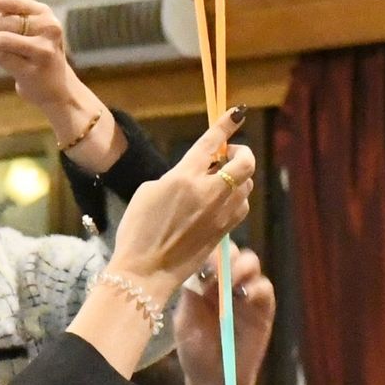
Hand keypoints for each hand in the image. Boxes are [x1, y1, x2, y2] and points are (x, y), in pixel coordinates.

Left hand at [0, 0, 82, 118]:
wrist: (57, 89)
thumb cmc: (36, 57)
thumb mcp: (28, 34)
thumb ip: (5, 26)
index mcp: (44, 14)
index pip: (15, 2)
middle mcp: (48, 29)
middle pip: (6, 22)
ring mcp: (43, 50)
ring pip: (3, 39)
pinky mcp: (34, 70)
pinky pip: (4, 58)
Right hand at [111, 109, 254, 294]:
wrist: (145, 270)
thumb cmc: (138, 230)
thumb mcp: (149, 191)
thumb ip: (177, 176)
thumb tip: (195, 174)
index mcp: (184, 177)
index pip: (212, 142)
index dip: (226, 124)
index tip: (237, 113)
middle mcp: (208, 192)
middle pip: (244, 163)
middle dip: (242, 153)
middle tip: (228, 155)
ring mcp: (219, 213)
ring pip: (246, 185)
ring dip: (239, 177)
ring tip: (221, 180)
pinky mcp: (224, 231)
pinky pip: (242, 207)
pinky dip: (237, 198)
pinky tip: (222, 201)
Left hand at [175, 246, 274, 384]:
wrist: (214, 381)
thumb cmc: (195, 352)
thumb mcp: (184, 320)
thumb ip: (190, 292)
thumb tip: (196, 265)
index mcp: (204, 281)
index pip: (210, 252)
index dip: (207, 251)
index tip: (201, 265)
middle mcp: (226, 282)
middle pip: (233, 251)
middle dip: (225, 255)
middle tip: (215, 271)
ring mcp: (246, 293)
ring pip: (251, 262)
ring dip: (241, 268)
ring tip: (230, 284)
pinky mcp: (264, 308)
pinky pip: (265, 287)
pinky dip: (256, 287)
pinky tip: (243, 296)